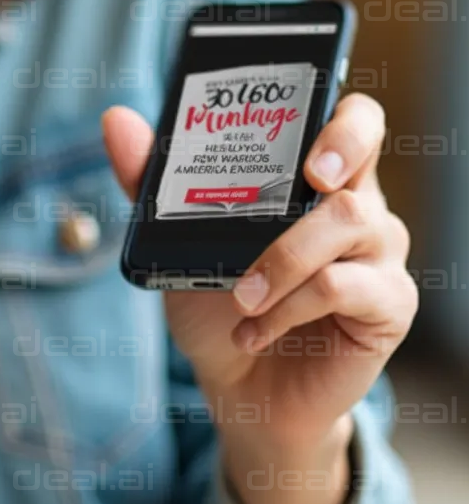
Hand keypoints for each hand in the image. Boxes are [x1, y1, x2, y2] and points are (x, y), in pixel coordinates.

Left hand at [103, 95, 417, 503]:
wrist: (238, 384)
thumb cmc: (215, 302)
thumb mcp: (175, 241)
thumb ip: (150, 183)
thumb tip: (116, 120)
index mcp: (311, 178)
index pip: (347, 119)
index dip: (339, 118)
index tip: (305, 138)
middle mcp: (355, 205)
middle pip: (367, 148)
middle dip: (340, 148)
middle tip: (309, 176)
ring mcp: (377, 254)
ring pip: (350, 220)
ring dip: (285, 255)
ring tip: (241, 295)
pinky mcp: (387, 305)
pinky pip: (346, 287)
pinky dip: (290, 305)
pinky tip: (253, 328)